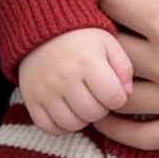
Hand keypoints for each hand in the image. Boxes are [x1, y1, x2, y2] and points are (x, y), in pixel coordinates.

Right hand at [18, 28, 132, 134]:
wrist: (42, 29)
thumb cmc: (82, 38)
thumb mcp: (109, 43)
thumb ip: (124, 67)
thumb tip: (127, 94)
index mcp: (88, 63)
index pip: (113, 98)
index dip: (118, 98)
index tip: (112, 90)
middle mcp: (65, 78)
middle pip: (94, 114)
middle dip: (101, 108)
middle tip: (96, 96)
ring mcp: (46, 90)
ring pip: (72, 124)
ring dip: (82, 118)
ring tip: (82, 102)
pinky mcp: (31, 99)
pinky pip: (49, 127)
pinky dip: (61, 126)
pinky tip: (67, 111)